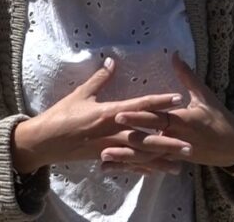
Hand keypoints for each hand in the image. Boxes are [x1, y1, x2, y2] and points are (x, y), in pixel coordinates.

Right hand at [11, 57, 192, 172]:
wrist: (43, 142)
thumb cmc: (60, 115)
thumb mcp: (80, 94)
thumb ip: (100, 79)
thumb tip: (113, 62)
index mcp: (108, 113)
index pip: (139, 106)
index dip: (160, 102)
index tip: (178, 99)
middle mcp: (112, 132)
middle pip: (146, 137)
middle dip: (169, 141)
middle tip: (190, 144)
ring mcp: (109, 148)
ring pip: (140, 155)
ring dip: (161, 159)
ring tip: (181, 162)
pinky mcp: (104, 158)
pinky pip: (128, 164)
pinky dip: (144, 168)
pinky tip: (158, 171)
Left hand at [103, 52, 233, 172]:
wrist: (233, 146)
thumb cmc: (218, 117)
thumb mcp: (204, 95)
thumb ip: (186, 76)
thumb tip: (174, 54)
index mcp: (183, 120)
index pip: (157, 118)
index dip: (138, 117)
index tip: (118, 114)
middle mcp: (177, 139)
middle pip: (148, 141)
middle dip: (126, 142)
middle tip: (104, 143)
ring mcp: (174, 152)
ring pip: (147, 157)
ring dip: (126, 159)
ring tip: (104, 159)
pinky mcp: (173, 160)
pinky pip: (151, 164)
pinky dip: (134, 167)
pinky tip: (116, 170)